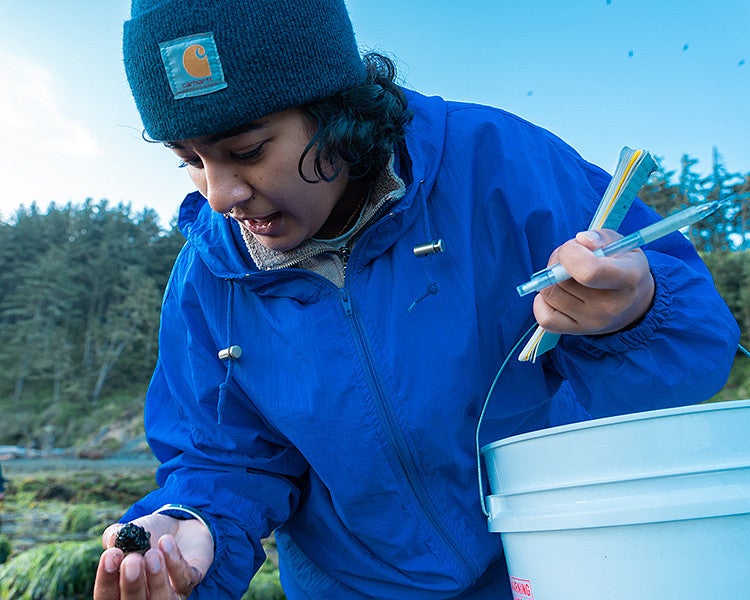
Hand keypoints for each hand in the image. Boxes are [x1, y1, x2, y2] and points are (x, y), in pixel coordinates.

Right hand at [94, 513, 213, 599]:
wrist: (178, 525)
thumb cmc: (146, 535)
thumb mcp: (128, 532)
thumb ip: (115, 536)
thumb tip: (113, 539)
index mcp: (122, 590)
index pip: (107, 596)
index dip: (106, 580)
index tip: (110, 555)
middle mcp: (145, 597)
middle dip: (132, 584)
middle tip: (132, 560)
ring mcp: (168, 593)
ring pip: (162, 599)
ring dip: (157, 579)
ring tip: (152, 553)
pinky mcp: (189, 581)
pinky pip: (184, 580)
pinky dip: (175, 562)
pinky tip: (167, 543)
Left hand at [532, 228, 654, 334]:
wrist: (635, 303)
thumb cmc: (624, 266)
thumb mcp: (621, 244)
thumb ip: (600, 237)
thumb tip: (580, 241)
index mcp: (628, 278)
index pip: (589, 271)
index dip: (570, 254)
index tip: (574, 246)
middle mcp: (611, 306)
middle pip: (561, 280)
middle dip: (558, 260)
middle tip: (570, 256)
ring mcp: (593, 322)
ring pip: (549, 294)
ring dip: (549, 278)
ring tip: (565, 273)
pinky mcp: (578, 331)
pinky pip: (545, 318)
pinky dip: (542, 302)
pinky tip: (556, 291)